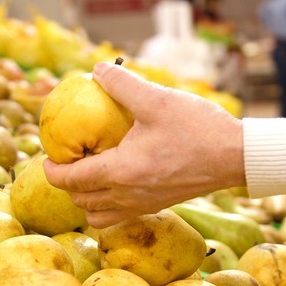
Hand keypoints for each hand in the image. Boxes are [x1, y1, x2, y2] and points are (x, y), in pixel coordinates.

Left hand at [43, 62, 244, 227]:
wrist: (237, 156)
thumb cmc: (198, 129)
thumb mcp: (157, 100)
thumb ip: (122, 84)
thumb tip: (97, 70)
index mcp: (122, 172)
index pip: (71, 180)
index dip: (52, 169)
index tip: (48, 156)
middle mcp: (129, 195)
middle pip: (81, 201)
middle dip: (67, 184)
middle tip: (69, 160)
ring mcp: (144, 204)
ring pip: (99, 215)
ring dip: (87, 198)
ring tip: (91, 173)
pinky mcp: (158, 205)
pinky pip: (119, 214)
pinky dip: (108, 204)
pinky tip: (118, 178)